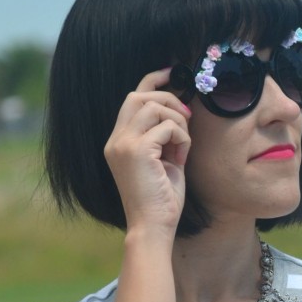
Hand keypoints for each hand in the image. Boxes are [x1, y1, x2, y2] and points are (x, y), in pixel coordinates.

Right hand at [103, 68, 191, 233]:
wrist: (153, 227)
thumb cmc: (161, 200)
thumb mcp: (162, 161)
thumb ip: (163, 135)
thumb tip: (179, 111)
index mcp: (117, 141)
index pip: (132, 98)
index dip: (153, 81)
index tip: (173, 73)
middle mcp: (115, 140)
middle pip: (140, 95)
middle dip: (169, 99)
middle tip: (187, 120)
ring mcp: (123, 144)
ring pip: (156, 108)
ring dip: (178, 123)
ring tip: (182, 147)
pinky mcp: (137, 151)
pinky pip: (167, 127)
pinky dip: (182, 139)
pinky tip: (181, 159)